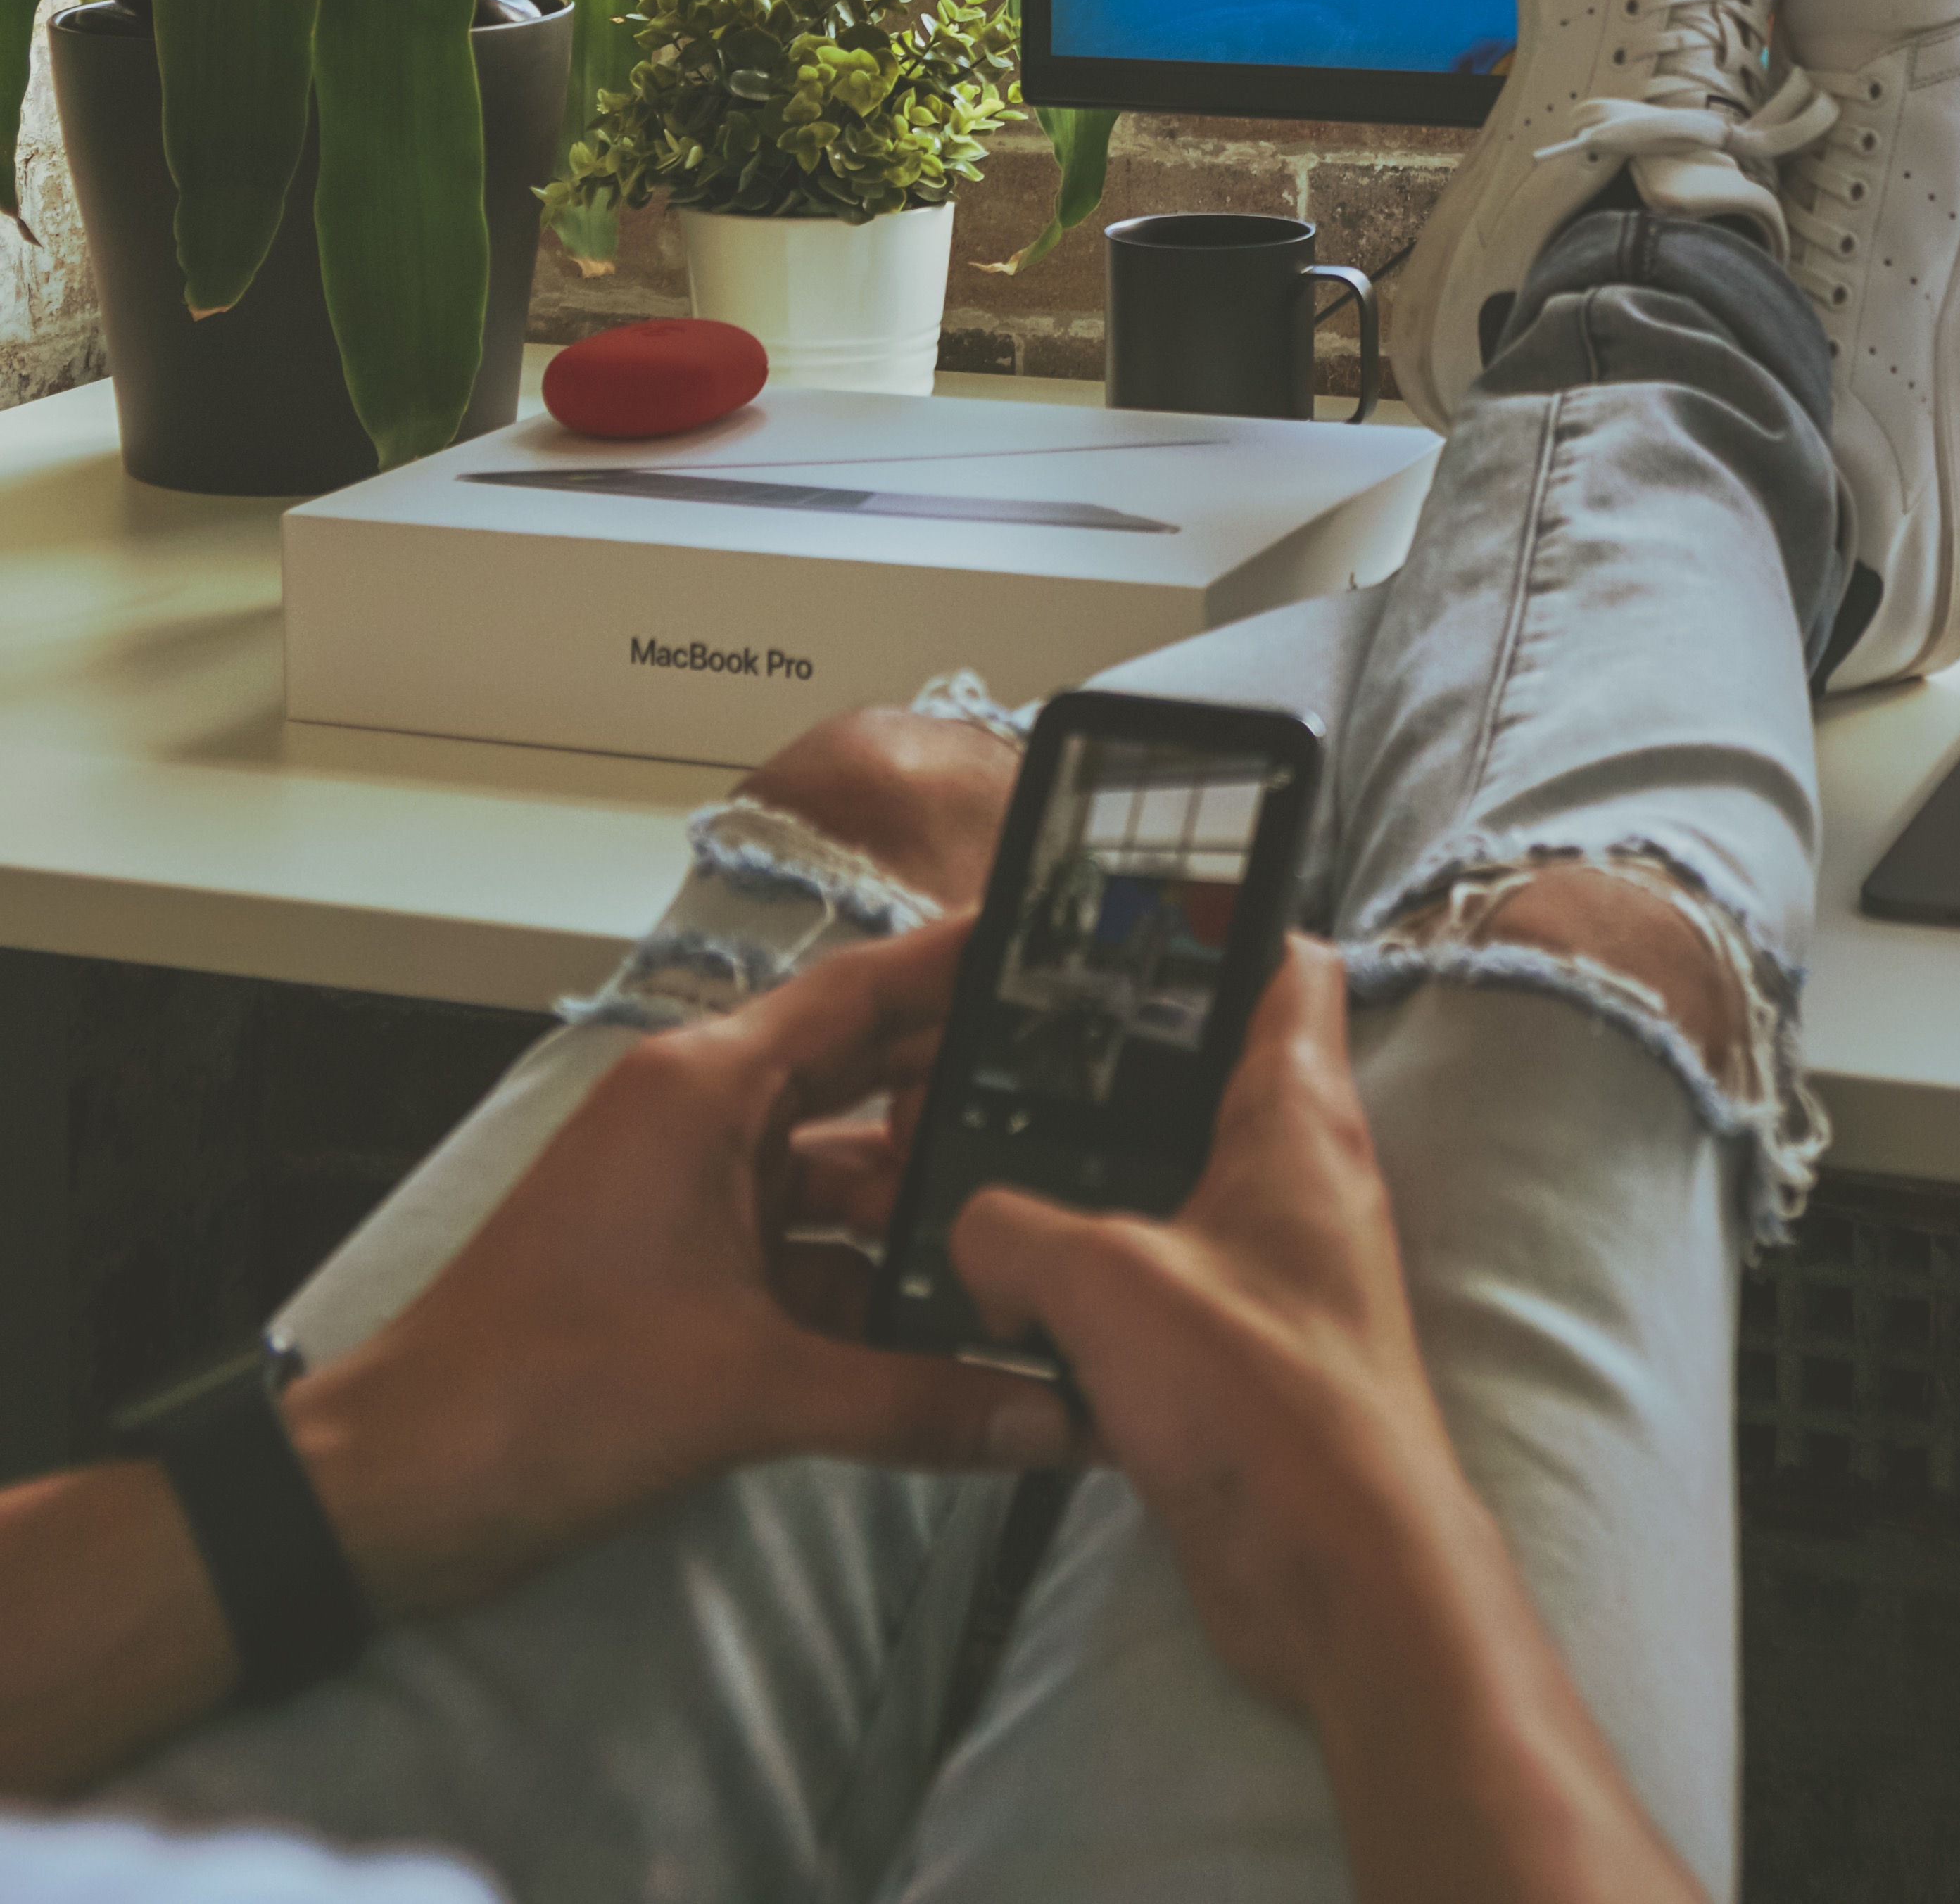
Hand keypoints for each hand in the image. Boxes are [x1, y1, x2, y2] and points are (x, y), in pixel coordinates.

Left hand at [290, 916, 1074, 1624]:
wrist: (392, 1491)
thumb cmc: (538, 1395)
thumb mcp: (744, 1392)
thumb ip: (910, 1402)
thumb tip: (1048, 1419)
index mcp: (704, 1090)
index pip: (862, 993)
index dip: (958, 962)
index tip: (1055, 942)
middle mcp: (701, 1119)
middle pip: (864, 1075)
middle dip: (966, 1092)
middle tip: (1093, 1097)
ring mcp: (689, 1195)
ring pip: (841, 1174)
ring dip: (922, 1210)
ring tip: (1039, 1229)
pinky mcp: (685, 1272)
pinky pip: (806, 1253)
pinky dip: (870, 1284)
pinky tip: (952, 1324)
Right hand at [947, 937, 1484, 1718]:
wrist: (1339, 1578)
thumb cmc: (1262, 1403)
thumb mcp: (1104, 1282)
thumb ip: (1013, 1230)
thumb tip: (972, 1231)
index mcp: (1297, 1116)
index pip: (1286, 967)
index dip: (1220, 925)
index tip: (1128, 918)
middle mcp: (1299, 1178)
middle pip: (1204, 1077)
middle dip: (1108, 1073)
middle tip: (1004, 1063)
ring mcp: (1276, 1268)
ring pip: (1169, 1191)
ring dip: (1087, 1196)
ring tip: (978, 1186)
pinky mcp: (1245, 1353)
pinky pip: (1155, 1292)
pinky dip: (1092, 1295)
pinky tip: (1015, 1312)